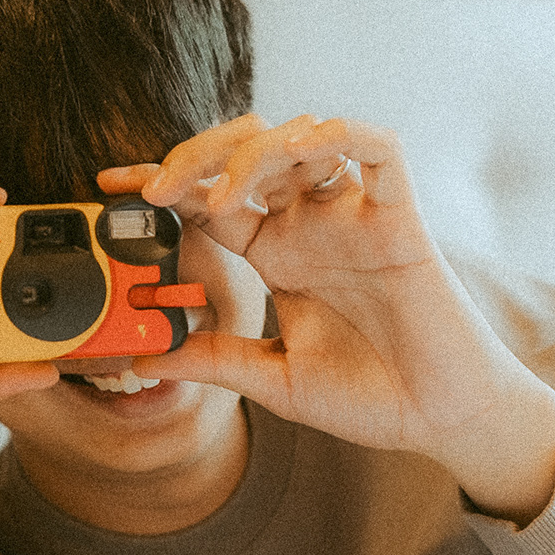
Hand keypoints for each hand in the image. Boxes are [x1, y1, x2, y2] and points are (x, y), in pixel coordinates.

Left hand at [101, 115, 554, 522]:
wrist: (443, 421)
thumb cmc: (373, 399)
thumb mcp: (275, 381)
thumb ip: (215, 360)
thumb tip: (141, 351)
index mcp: (279, 256)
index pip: (210, 199)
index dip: (162, 182)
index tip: (111, 187)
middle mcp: (312, 226)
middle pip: (246, 152)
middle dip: (195, 156)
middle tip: (156, 190)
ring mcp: (355, 218)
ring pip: (300, 139)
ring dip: (253, 151)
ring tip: (224, 194)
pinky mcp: (401, 219)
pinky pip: (378, 149)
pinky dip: (342, 134)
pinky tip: (304, 149)